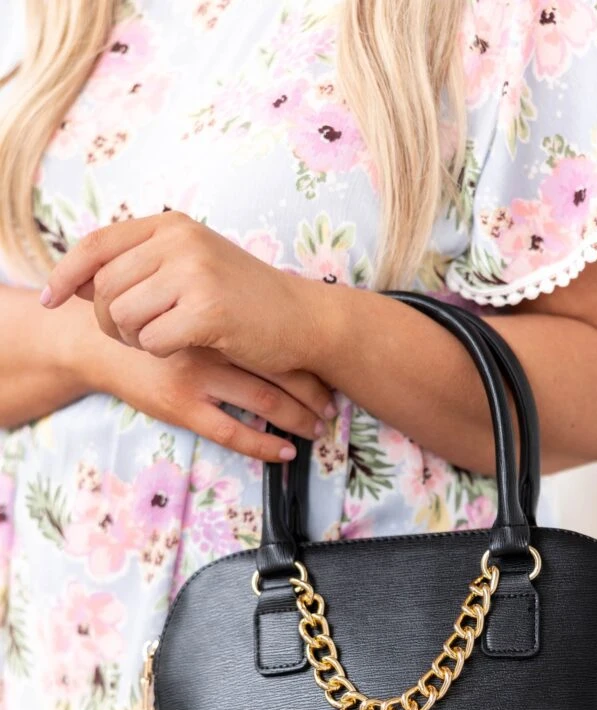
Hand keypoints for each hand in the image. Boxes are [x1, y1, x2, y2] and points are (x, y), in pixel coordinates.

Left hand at [40, 210, 333, 380]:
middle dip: (110, 321)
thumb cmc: (245, 299)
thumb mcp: (192, 265)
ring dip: (137, 339)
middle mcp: (179, 242)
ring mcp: (194, 274)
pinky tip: (188, 346)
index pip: (96, 244)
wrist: (303, 319)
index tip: (49, 299)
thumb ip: (143, 265)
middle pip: (104, 288)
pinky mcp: (206, 310)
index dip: (66, 274)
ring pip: (122, 316)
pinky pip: (152, 340)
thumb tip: (79, 280)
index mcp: (171, 226)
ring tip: (167, 339)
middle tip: (138, 336)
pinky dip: (162, 352)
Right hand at [89, 336, 334, 460]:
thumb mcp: (189, 305)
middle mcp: (215, 344)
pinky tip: (285, 452)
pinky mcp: (181, 405)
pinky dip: (264, 444)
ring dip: (298, 420)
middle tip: (333, 410)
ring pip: (265, 402)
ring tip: (317, 430)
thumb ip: (227, 314)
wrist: (96, 339)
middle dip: (314, 395)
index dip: (312, 364)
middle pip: (282, 371)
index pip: (280, 342)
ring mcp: (199, 377)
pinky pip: (233, 432)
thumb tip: (282, 334)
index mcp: (221, 315)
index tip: (332, 380)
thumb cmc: (151, 323)